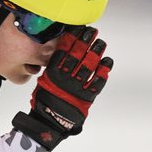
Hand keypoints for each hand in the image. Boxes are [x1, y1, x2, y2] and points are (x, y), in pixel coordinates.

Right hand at [12, 26, 112, 150]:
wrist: (50, 122)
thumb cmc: (45, 101)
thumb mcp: (44, 81)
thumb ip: (53, 67)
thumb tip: (61, 50)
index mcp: (53, 74)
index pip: (63, 51)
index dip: (71, 39)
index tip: (78, 29)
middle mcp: (65, 79)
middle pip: (77, 56)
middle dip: (85, 42)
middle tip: (92, 32)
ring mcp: (77, 87)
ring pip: (88, 66)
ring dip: (96, 53)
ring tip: (101, 43)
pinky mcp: (87, 97)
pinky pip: (97, 82)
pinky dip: (103, 71)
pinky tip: (107, 61)